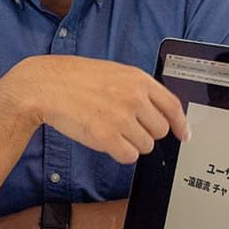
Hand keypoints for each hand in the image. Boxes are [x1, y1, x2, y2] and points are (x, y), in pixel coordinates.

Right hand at [2, 55, 189, 163]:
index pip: (173, 106)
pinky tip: (104, 140)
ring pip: (145, 146)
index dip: (181, 124)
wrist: (44, 86)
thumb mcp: (113, 72)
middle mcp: (134, 98)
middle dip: (146, 132)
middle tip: (126, 127)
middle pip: (160, 130)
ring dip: (131, 143)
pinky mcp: (107, 138)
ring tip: (109, 129)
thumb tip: (157, 109)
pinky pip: (128, 156)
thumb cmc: (74, 78)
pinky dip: (119, 153)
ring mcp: (121, 119)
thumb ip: (137, 88)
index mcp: (138, 79)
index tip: (184, 134)